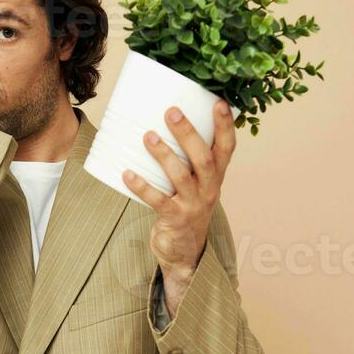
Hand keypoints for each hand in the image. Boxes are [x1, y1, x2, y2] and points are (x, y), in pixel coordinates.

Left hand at [121, 100, 235, 278]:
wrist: (185, 251)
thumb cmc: (187, 207)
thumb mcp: (197, 184)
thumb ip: (188, 159)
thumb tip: (161, 120)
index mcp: (216, 176)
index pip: (227, 148)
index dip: (225, 126)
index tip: (220, 102)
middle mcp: (209, 189)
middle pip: (204, 158)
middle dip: (188, 134)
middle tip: (171, 111)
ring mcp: (193, 205)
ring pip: (181, 177)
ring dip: (164, 156)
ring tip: (148, 137)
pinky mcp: (175, 219)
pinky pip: (158, 201)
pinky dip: (142, 187)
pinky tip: (126, 174)